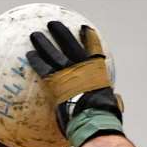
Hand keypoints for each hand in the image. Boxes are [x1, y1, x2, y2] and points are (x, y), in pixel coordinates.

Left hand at [25, 22, 124, 146]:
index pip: (93, 48)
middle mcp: (82, 67)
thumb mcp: (112, 105)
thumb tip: (117, 103)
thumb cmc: (104, 117)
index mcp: (97, 71)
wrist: (93, 121)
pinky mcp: (56, 82)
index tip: (84, 29)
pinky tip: (30, 55)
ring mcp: (68, 72)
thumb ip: (112, 100)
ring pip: (53, 52)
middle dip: (60, 33)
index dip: (88, 37)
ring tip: (34, 35)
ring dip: (43, 42)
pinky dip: (37, 60)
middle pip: (69, 44)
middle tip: (52, 25)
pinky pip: (43, 68)